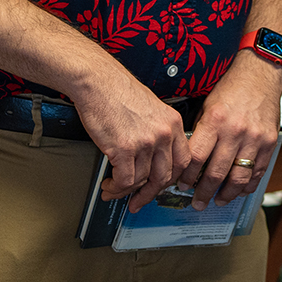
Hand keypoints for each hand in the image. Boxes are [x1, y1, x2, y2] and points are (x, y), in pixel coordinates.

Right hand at [74, 66, 191, 212]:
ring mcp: (145, 142)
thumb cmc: (118, 90)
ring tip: (115, 189)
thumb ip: (158, 131)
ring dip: (127, 191)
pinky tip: (109, 186)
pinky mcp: (124, 149)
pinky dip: (116, 188)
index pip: (183, 160)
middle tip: (138, 200)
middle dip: (149, 193)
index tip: (162, 185)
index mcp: (173, 123)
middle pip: (165, 176)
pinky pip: (125, 180)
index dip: (172, 177)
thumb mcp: (151, 107)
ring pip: (142, 181)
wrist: (98, 81)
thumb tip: (153, 157)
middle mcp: (163, 133)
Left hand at [178, 54, 281, 209]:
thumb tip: (190, 160)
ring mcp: (254, 139)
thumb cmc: (231, 89)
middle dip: (204, 193)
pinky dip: (247, 186)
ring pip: (238, 178)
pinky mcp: (269, 143)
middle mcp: (235, 131)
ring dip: (226, 195)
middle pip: (216, 173)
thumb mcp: (208, 106)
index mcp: (215, 121)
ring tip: (218, 201)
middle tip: (197, 202)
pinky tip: (239, 191)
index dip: (187, 176)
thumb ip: (201, 132)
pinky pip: (258, 172)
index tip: (182, 185)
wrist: (260, 74)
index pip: (196, 157)